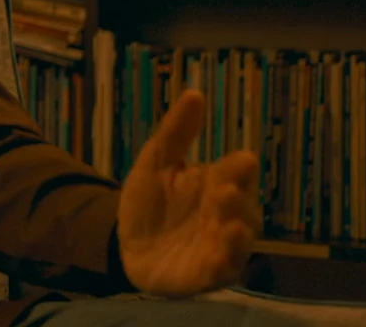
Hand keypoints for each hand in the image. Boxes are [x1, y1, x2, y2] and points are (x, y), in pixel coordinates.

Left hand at [117, 89, 261, 296]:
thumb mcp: (155, 162)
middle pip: (242, 208)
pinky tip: (219, 256)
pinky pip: (223, 271)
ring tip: (230, 223)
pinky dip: (224, 263)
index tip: (242, 160)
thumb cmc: (149, 201)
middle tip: (226, 190)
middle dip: (237, 200)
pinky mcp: (208, 274)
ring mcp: (220, 246)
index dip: (237, 169)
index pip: (234, 174)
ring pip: (240, 241)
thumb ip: (176, 132)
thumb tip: (195, 92)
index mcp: (218, 184)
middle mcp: (226, 215)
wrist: (123, 243)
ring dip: (237, 234)